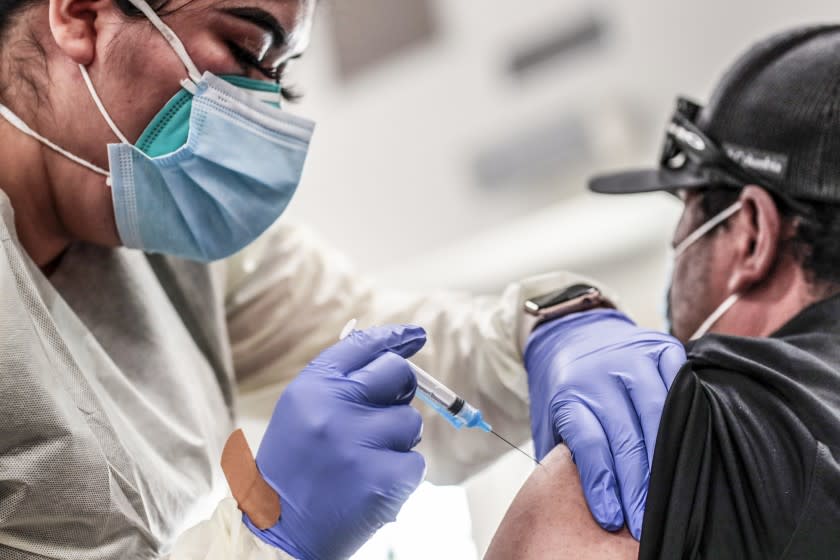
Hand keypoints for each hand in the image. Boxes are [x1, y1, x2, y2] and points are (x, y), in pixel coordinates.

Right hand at [244, 325, 427, 559]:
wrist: (278, 531)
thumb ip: (339, 383)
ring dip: (396, 440)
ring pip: (410, 421)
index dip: (395, 338)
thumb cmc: (295, 467)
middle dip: (400, 390)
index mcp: (312, 387)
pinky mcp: (382, 479)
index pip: (363, 345)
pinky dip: (400, 475)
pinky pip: (415, 462)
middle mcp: (334, 408)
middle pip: (398, 373)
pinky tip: (370, 485)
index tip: (416, 335)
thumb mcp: (301, 412)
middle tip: (382, 413)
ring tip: (362, 461)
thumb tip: (393, 355)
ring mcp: (360, 444)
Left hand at [524, 309, 685, 539]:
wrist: (572, 332)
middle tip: (645, 522)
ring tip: (670, 497)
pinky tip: (689, 449)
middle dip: (637, 485)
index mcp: (568, 392)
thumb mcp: (551, 420)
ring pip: (658, 414)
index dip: (601, 484)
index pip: (589, 443)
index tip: (611, 517)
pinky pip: (682, 386)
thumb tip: (582, 502)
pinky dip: (688, 418)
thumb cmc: (565, 388)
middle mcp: (601, 372)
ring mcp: (634, 356)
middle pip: (626, 436)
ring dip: (665, 460)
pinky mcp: (661, 347)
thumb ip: (566, 453)